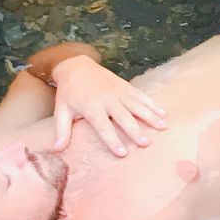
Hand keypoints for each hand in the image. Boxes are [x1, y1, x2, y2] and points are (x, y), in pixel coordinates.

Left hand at [50, 56, 168, 157]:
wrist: (76, 66)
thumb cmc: (68, 92)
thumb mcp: (61, 110)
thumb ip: (61, 130)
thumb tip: (56, 150)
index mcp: (90, 107)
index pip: (103, 126)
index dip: (112, 139)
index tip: (122, 153)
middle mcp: (107, 99)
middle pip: (123, 117)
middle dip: (135, 130)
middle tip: (146, 142)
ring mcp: (118, 92)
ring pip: (137, 105)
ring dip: (150, 116)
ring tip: (163, 127)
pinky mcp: (125, 86)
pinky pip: (141, 95)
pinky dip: (152, 104)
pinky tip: (163, 113)